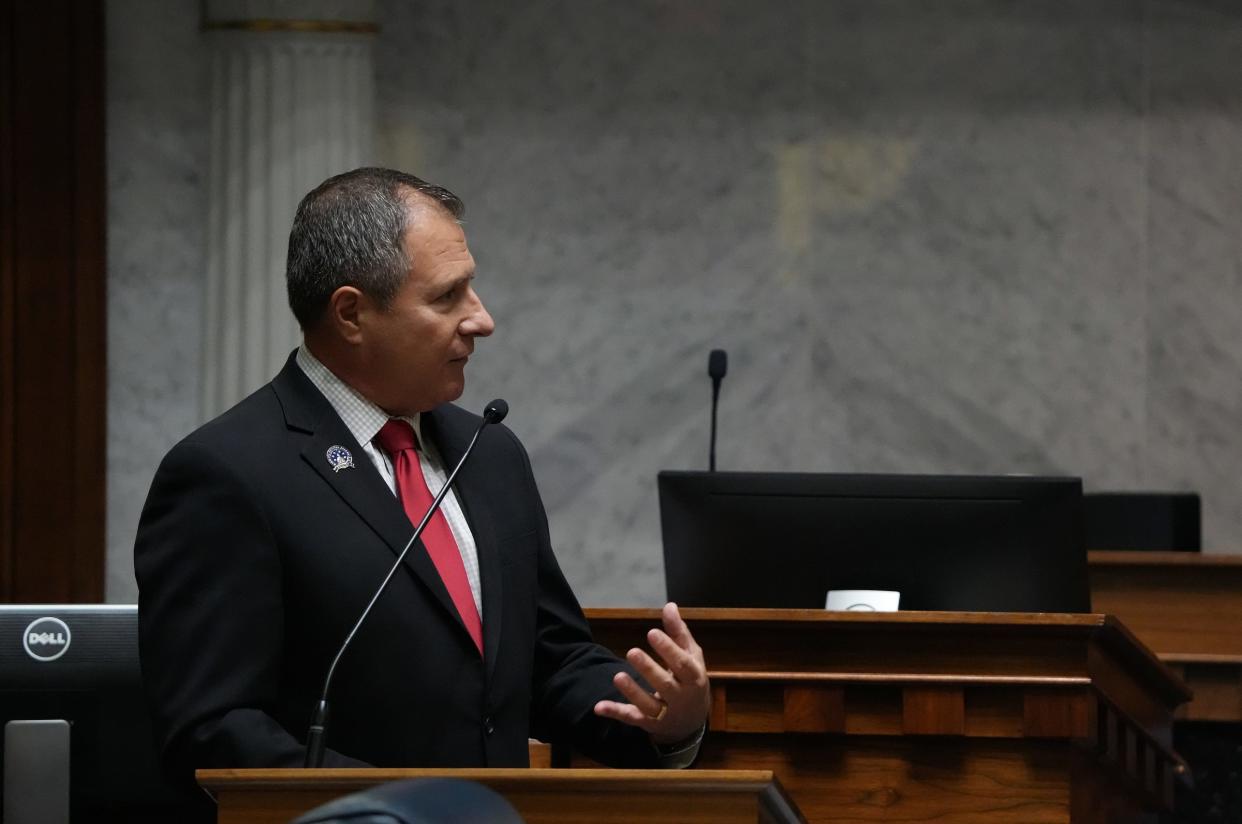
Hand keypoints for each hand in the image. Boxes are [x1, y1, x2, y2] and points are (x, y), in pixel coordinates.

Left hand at [593, 602, 709, 744]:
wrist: (693, 721)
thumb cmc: (690, 679)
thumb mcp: (691, 656)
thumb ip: (679, 632)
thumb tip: (669, 606)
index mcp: (694, 678)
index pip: (682, 664)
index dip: (668, 649)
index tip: (652, 633)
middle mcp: (681, 698)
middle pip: (665, 684)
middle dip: (649, 669)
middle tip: (632, 651)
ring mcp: (665, 713)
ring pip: (648, 704)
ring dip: (632, 692)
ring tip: (618, 676)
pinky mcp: (648, 723)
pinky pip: (631, 718)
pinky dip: (615, 713)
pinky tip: (599, 707)